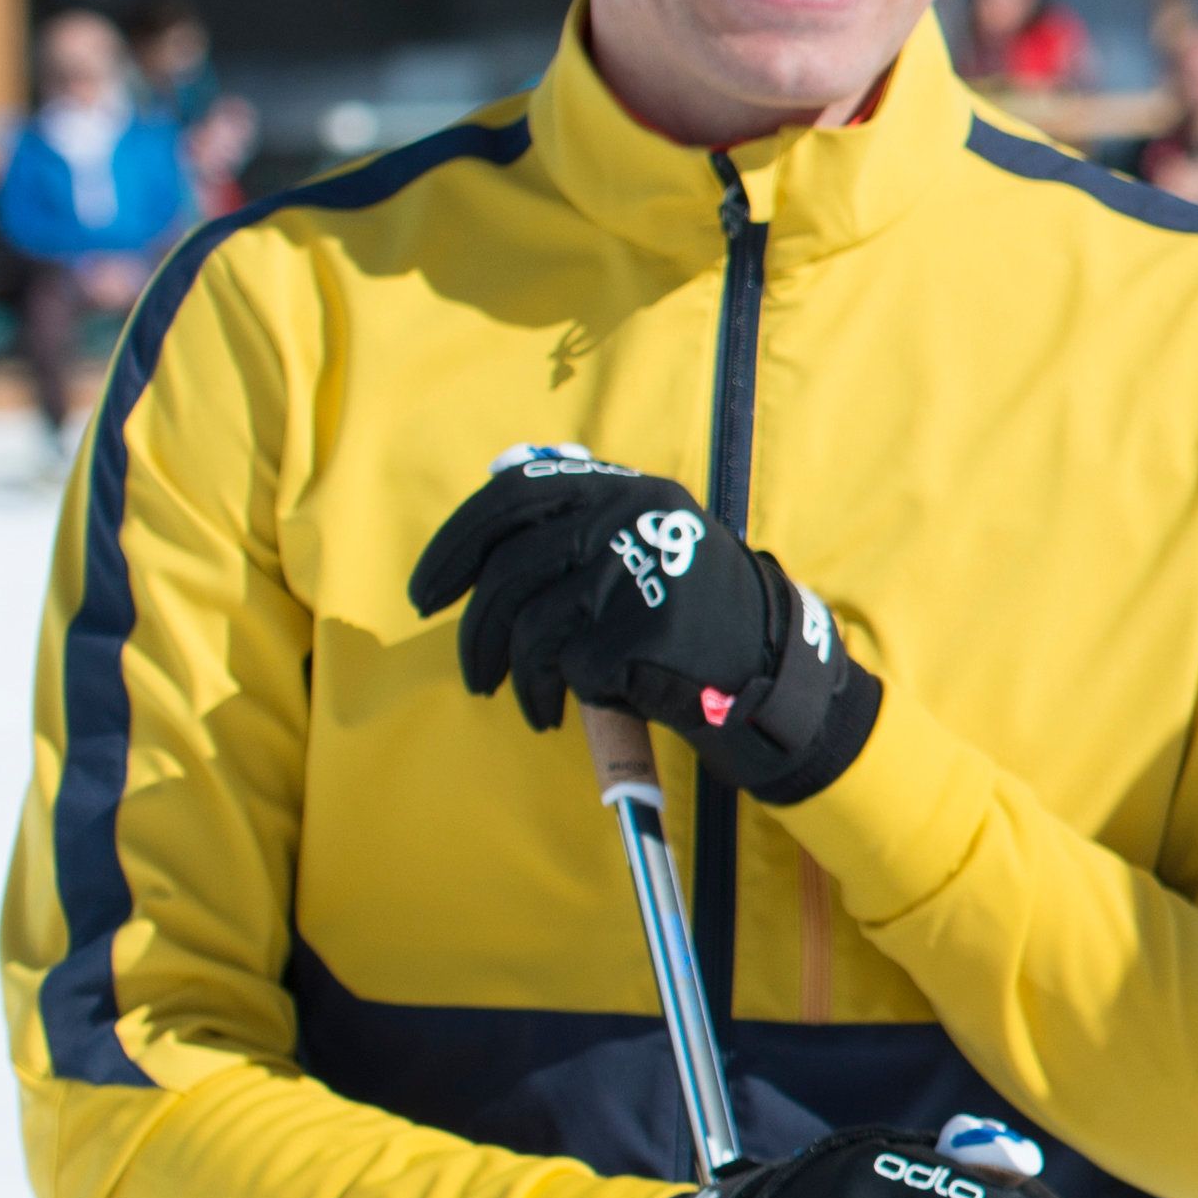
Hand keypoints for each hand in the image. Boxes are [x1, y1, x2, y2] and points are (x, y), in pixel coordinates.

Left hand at [407, 448, 879, 805]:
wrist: (768, 667)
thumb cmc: (690, 614)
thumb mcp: (647, 540)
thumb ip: (578, 517)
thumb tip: (492, 488)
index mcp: (624, 489)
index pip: (515, 495)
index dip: (456, 543)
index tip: (429, 591)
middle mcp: (629, 517)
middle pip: (510, 566)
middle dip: (474, 626)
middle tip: (470, 670)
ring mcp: (636, 571)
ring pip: (530, 623)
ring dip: (512, 673)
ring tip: (525, 702)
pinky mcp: (642, 629)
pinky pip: (565, 665)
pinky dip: (555, 693)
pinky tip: (567, 709)